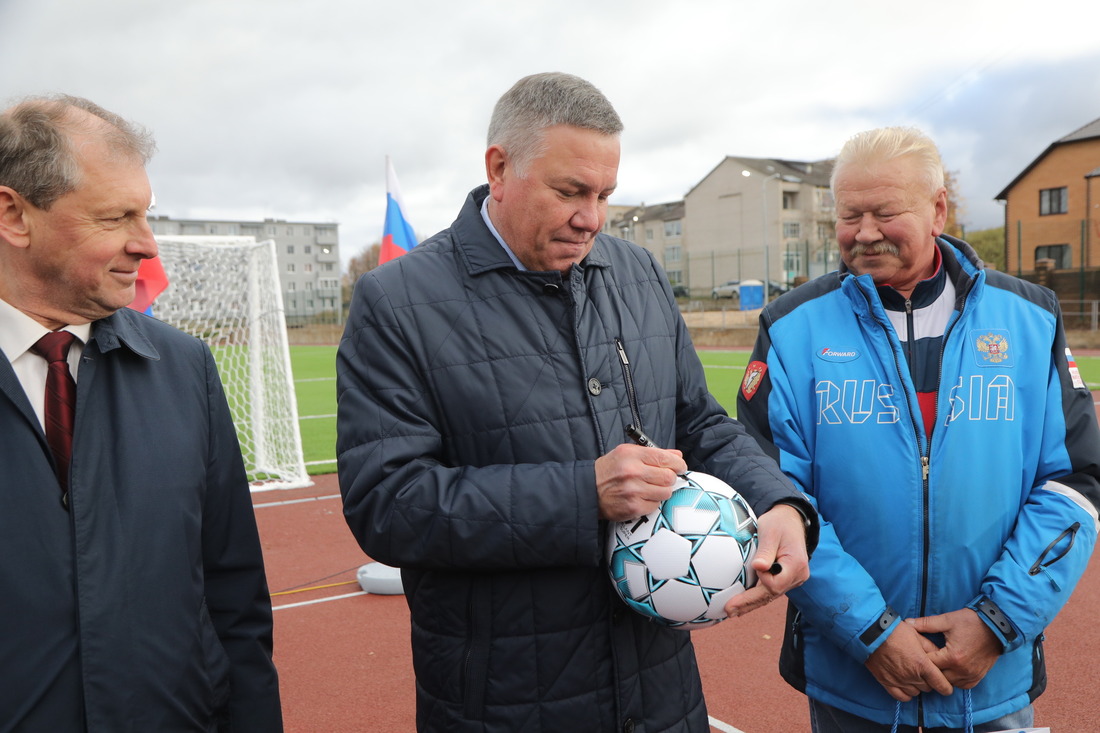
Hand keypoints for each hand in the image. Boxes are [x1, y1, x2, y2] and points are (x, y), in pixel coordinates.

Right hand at [595, 443, 685, 520]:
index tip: (680, 466)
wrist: (588, 490)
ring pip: (665, 492)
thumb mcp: (626, 453)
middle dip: (669, 478)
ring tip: (650, 488)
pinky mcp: (633, 508)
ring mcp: (633, 491)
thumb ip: (652, 453)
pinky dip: (651, 502)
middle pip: (669, 477)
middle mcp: (632, 472)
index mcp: (631, 455)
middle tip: (663, 478)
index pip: (665, 458)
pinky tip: (641, 498)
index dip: (678, 463)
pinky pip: (655, 505)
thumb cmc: (608, 470)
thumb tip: (677, 455)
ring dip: (661, 491)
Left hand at [722, 503, 809, 617]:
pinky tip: (741, 604)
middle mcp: (797, 576)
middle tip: (729, 610)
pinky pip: (769, 590)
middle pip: (771, 594)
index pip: (775, 583)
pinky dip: (755, 597)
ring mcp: (792, 579)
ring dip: (751, 603)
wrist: (791, 520)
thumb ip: (766, 550)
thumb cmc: (779, 523)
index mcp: (795, 565)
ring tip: (732, 611)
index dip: (763, 580)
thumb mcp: (771, 531)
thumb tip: (758, 567)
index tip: (755, 565)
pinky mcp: (785, 579)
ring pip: (770, 596)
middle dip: (749, 603)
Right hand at [865, 620, 953, 700]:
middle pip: (928, 688)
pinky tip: (906, 686)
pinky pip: (900, 696)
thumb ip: (931, 648)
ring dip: (917, 686)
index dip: (946, 687)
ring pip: (915, 692)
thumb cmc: (895, 631)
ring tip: (913, 676)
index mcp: (922, 664)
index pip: (941, 684)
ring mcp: (899, 680)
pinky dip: (906, 694)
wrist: (872, 632)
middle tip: (925, 673)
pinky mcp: (886, 682)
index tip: (946, 686)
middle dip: (929, 682)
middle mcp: (912, 675)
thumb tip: (941, 657)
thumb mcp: (917, 635)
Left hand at [908, 609, 1001, 688]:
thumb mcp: (947, 620)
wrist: (997, 626)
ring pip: (950, 683)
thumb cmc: (972, 622)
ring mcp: (971, 675)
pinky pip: (963, 685)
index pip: (928, 664)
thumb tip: (907, 623)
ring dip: (942, 675)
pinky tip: (950, 670)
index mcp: (952, 657)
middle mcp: (962, 670)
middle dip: (930, 668)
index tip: (916, 651)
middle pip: (938, 676)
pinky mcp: (978, 676)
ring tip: (937, 664)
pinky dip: (955, 680)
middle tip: (925, 659)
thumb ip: (925, 624)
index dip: (920, 657)